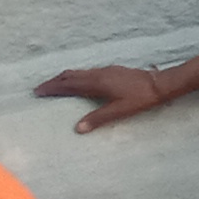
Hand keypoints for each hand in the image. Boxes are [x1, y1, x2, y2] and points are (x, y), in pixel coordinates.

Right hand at [37, 63, 188, 132]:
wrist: (160, 83)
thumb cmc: (141, 98)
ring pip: (79, 72)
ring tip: (55, 85)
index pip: (69, 85)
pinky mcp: (112, 70)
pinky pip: (87, 72)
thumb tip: (77, 128)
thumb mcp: (119, 110)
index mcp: (97, 83)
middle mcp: (98, 73)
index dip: (52, 88)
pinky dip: (76, 76)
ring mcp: (106, 70)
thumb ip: (98, 119)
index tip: (38, 91)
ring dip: (65, 78)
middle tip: (40, 89)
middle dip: (54, 81)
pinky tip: (79, 82)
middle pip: (70, 75)